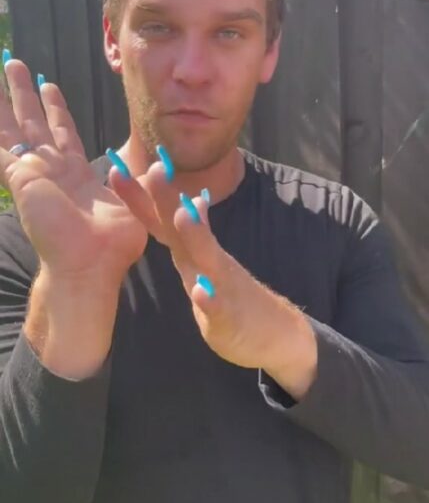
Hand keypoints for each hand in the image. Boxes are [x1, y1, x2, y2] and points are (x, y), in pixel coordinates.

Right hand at [0, 60, 149, 283]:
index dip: (54, 109)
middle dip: (25, 94)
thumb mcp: (134, 203)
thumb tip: (159, 164)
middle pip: (34, 122)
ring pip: (14, 128)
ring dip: (7, 100)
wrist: (90, 265)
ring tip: (3, 68)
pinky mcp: (20, 178)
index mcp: (75, 174)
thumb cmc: (113, 244)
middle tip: (15, 66)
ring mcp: (33, 173)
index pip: (61, 132)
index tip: (48, 85)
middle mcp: (51, 169)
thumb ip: (141, 181)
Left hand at [113, 160, 317, 397]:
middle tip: (155, 168)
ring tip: (184, 215)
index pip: (161, 221)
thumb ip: (192, 238)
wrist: (275, 334)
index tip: (117, 169)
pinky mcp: (231, 318)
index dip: (139, 198)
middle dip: (168, 199)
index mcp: (192, 253)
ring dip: (197, 237)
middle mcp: (207, 262)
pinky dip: (210, 300)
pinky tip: (203, 293)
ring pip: (208, 261)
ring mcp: (222, 287)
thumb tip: (189, 202)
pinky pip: (220, 309)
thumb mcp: (205, 265)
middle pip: (184, 228)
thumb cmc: (231, 298)